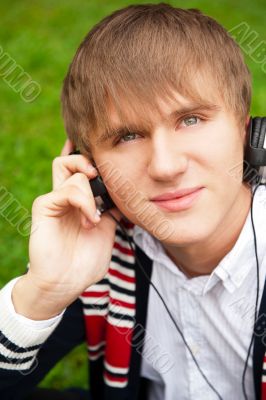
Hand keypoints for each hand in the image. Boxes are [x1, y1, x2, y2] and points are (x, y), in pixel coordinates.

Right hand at [12, 148, 122, 318]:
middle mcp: (66, 197)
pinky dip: (84, 202)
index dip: (93, 160)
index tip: (112, 161)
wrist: (65, 283)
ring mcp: (54, 200)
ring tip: (95, 219)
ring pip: (69, 169)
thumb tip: (126, 196)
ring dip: (91, 193)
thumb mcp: (107, 232)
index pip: (82, 170)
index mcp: (80, 202)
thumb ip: (112, 212)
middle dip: (88, 160)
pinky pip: (65, 190)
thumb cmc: (84, 262)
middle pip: (71, 160)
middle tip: (101, 176)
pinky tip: (90, 220)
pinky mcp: (44, 207)